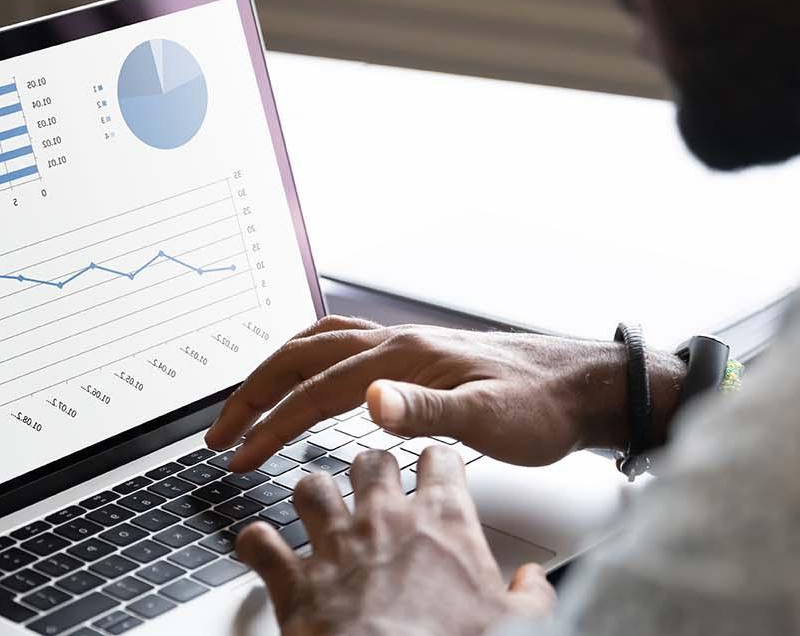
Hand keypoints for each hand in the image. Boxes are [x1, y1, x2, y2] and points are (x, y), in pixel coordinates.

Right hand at [205, 315, 686, 471]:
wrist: (581, 386)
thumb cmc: (541, 406)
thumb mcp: (489, 418)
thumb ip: (427, 411)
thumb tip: (370, 400)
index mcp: (403, 356)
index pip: (315, 390)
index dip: (270, 424)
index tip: (237, 456)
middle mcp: (396, 343)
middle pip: (301, 358)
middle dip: (252, 395)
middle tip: (218, 434)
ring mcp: (405, 345)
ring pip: (317, 346)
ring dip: (274, 374)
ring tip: (246, 407)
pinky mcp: (417, 356)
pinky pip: (343, 346)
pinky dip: (309, 361)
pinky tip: (310, 380)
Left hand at [237, 447, 555, 635]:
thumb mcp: (515, 626)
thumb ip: (531, 596)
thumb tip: (535, 582)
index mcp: (442, 523)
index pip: (439, 459)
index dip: (435, 462)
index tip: (433, 469)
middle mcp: (384, 521)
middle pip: (369, 459)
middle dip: (369, 469)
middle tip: (372, 485)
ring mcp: (334, 546)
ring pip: (311, 486)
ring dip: (313, 496)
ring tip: (318, 508)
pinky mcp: (293, 581)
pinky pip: (259, 541)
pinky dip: (256, 544)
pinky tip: (262, 548)